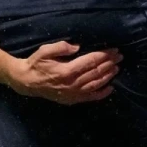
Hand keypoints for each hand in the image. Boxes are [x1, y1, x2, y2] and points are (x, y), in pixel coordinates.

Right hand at [6, 42, 120, 104]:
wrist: (26, 82)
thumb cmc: (36, 63)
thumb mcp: (44, 51)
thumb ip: (60, 47)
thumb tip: (77, 46)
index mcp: (67, 70)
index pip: (91, 61)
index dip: (104, 55)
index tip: (114, 50)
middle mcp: (72, 83)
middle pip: (96, 72)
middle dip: (109, 63)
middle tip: (120, 56)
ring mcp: (73, 93)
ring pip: (95, 84)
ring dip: (108, 76)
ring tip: (117, 68)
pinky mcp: (72, 99)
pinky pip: (90, 97)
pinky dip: (101, 93)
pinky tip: (110, 88)